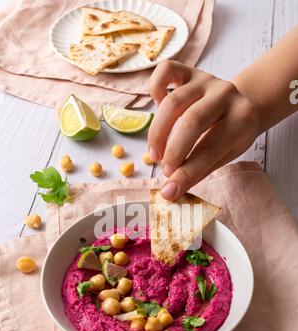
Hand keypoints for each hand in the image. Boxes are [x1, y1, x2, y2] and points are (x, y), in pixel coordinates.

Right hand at [148, 61, 259, 199]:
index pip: (210, 149)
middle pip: (191, 121)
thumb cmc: (231, 134)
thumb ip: (198, 169)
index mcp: (241, 120)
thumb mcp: (225, 155)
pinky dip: (154, 88)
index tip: (169, 191)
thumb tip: (170, 191)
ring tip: (155, 154)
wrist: (244, 103)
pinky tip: (156, 106)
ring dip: (158, 132)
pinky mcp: (190, 71)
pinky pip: (165, 70)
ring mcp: (206, 80)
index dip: (186, 173)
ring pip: (173, 101)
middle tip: (164, 171)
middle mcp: (225, 94)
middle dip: (173, 151)